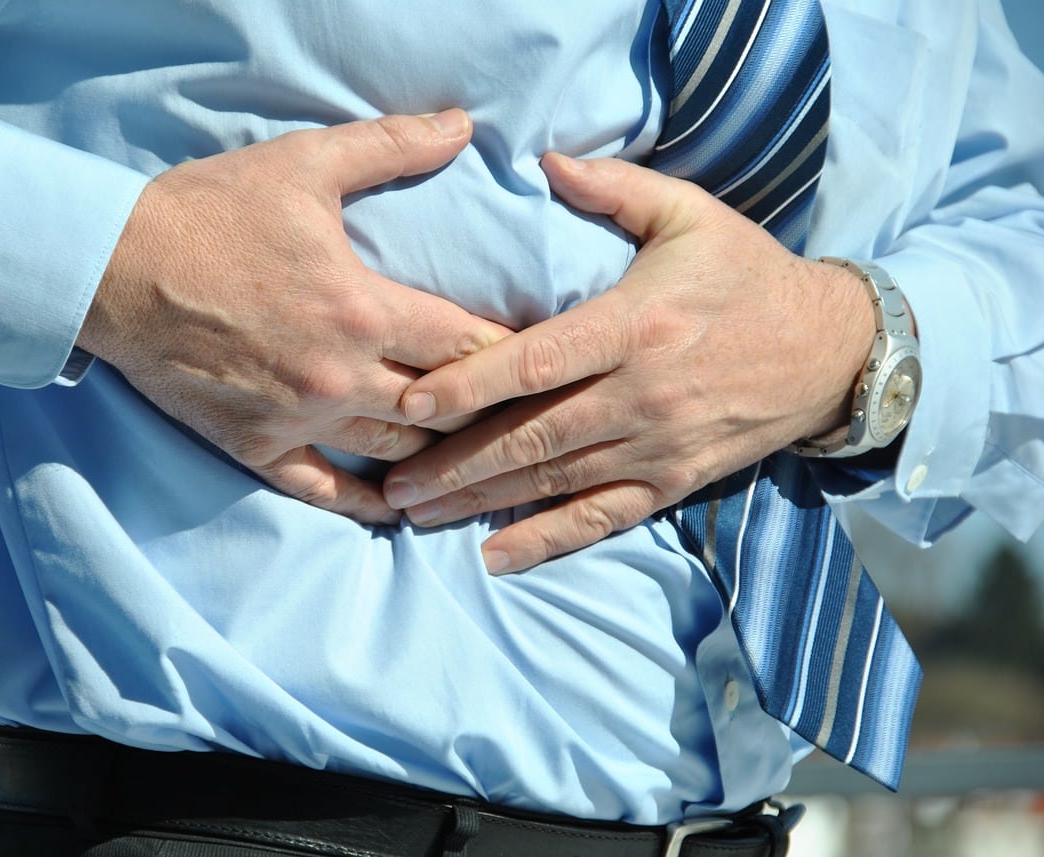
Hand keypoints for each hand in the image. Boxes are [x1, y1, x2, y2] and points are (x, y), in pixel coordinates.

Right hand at [77, 110, 507, 523]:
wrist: (115, 268)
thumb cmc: (210, 212)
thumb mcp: (304, 165)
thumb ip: (390, 146)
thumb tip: (462, 125)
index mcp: (362, 309)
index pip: (466, 343)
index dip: (511, 352)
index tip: (540, 356)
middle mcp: (340, 376)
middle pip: (443, 407)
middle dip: (487, 408)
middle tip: (521, 411)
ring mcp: (299, 419)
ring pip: (397, 453)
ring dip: (440, 454)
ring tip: (477, 453)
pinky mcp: (257, 447)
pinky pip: (326, 492)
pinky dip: (369, 504)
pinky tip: (402, 510)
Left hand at [383, 153, 874, 571]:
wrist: (831, 349)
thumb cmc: (747, 275)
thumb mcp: (691, 214)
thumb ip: (615, 190)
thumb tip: (544, 160)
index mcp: (636, 325)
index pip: (537, 362)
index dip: (469, 385)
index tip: (410, 404)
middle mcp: (641, 394)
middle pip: (531, 437)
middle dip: (454, 463)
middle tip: (389, 482)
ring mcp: (657, 446)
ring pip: (554, 483)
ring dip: (480, 502)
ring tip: (414, 515)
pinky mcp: (672, 481)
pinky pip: (601, 519)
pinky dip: (546, 540)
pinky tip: (494, 557)